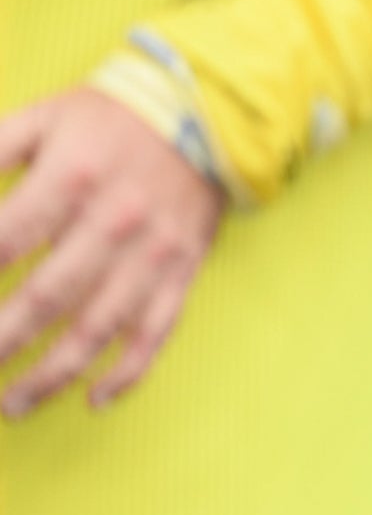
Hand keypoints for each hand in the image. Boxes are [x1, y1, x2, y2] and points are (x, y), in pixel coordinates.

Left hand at [0, 90, 223, 416]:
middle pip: (45, 298)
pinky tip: (95, 399)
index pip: (3, 244)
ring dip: (51, 375)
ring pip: (98, 329)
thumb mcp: (40, 120)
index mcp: (73, 177)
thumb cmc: (109, 119)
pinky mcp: (183, 269)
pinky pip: (157, 332)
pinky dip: (128, 372)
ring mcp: (154, 251)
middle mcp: (115, 220)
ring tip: (11, 405)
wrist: (208, 109)